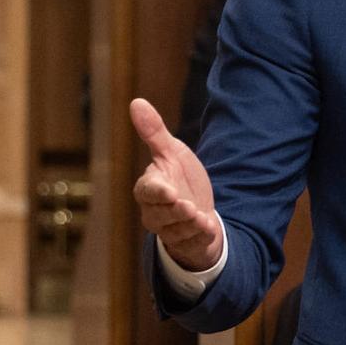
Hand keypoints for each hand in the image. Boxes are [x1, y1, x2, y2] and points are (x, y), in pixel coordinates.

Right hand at [131, 98, 222, 270]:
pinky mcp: (187, 242)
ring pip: (176, 230)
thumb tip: (136, 101)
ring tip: (201, 218)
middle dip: (175, 211)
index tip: (168, 190)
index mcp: (149, 188)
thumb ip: (154, 132)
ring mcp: (170, 230)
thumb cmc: (180, 178)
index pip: (148, 191)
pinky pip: (191, 242)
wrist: (198, 208)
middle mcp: (155, 212)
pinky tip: (209, 229)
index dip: (158, 191)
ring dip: (189, 224)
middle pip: (161, 214)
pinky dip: (200, 237)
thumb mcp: (171, 153)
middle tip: (187, 204)